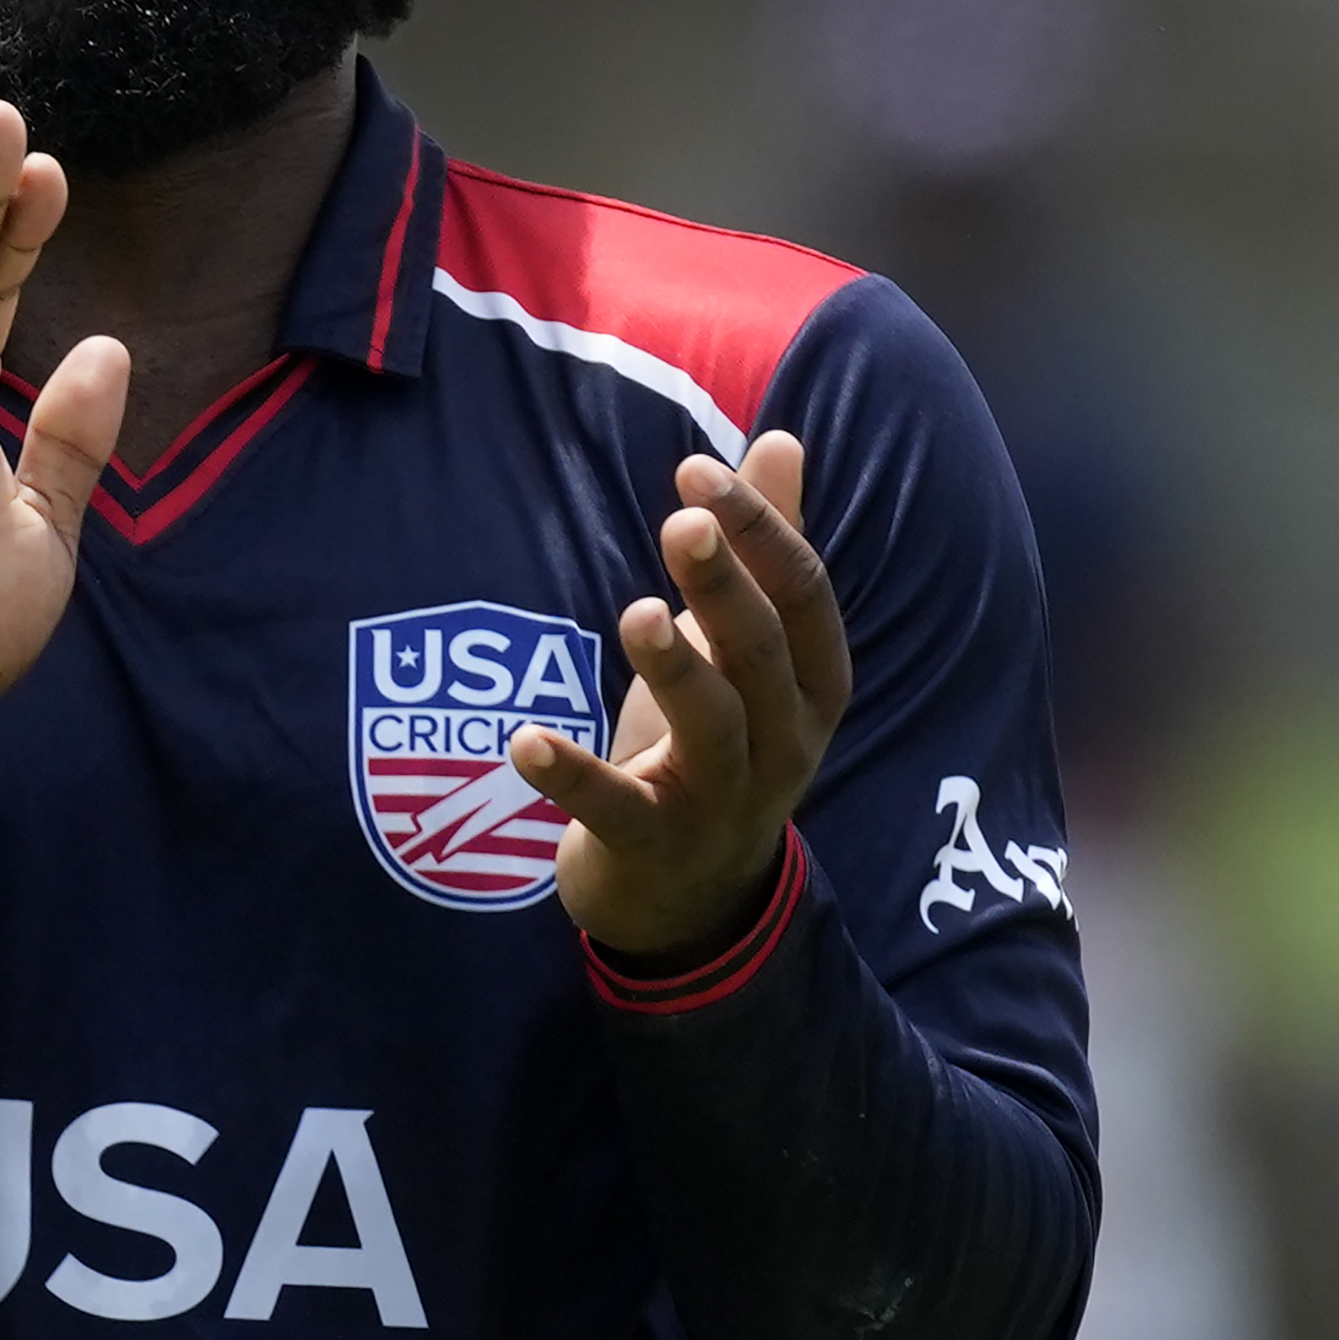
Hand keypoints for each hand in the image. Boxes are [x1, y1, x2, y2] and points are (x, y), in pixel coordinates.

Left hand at [509, 432, 851, 961]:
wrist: (693, 900)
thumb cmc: (719, 746)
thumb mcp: (749, 653)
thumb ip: (765, 550)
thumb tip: (781, 439)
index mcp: (814, 686)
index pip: (805, 596)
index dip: (760, 532)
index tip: (698, 470)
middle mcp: (784, 744)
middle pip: (762, 655)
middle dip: (725, 585)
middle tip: (680, 520)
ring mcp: (723, 803)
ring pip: (712, 729)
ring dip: (675, 668)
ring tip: (635, 612)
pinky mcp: (654, 848)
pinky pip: (615, 810)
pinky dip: (571, 777)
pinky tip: (524, 742)